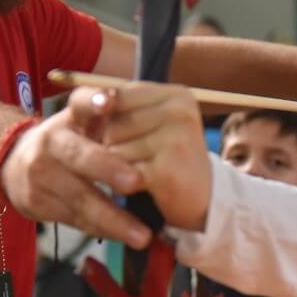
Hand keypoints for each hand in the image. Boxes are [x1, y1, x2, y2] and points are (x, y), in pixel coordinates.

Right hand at [0, 106, 151, 248]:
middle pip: (80, 156)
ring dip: (113, 219)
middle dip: (108, 169)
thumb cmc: (70, 141)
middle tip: (136, 182)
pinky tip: (125, 238)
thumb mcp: (83, 121)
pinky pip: (76, 220)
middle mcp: (51, 143)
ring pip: (80, 198)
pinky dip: (104, 231)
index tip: (110, 101)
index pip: (81, 103)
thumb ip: (112, 119)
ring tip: (142, 236)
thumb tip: (150, 120)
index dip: (95, 101)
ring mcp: (41, 175)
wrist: (13, 162)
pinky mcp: (37, 203)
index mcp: (69, 117)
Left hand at [65, 83, 211, 231]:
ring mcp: (176, 138)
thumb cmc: (166, 160)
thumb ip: (121, 108)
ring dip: (116, 166)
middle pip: (111, 123)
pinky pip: (120, 172)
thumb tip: (92, 100)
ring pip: (113, 148)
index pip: (115, 95)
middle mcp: (179, 111)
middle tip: (136, 158)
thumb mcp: (149, 125)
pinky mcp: (168, 168)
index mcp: (175, 95)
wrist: (203, 201)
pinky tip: (140, 185)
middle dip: (112, 145)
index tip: (102, 131)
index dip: (99, 116)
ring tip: (141, 171)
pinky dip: (122, 183)